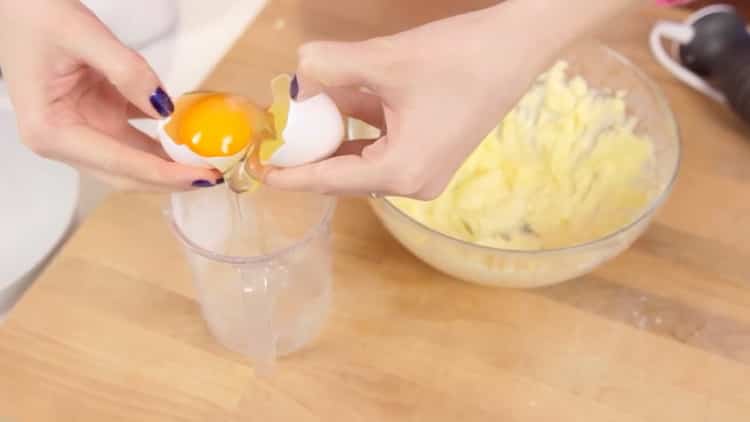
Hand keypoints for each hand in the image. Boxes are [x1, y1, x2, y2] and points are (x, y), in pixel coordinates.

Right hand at [0, 0, 221, 190]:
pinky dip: (161, 139)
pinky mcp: (94, 117)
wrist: (16, 2)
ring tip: (207, 163)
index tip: (200, 175)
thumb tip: (164, 108)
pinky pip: (133, 136)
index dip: (164, 172)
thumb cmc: (34, 15)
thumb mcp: (84, 35)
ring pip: (132, 160)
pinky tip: (189, 138)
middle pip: (126, 174)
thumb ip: (127, 72)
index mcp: (51, 131)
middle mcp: (62, 140)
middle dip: (170, 178)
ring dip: (168, 163)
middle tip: (213, 176)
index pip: (119, 162)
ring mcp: (79, 130)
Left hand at [266, 0, 637, 198]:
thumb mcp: (385, 60)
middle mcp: (414, 183)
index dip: (291, 175)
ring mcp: (426, 172)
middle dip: (310, 153)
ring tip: (303, 118)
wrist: (517, 47)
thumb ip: (330, 66)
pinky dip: (361, 131)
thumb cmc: (460, 57)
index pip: (330, 180)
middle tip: (277, 135)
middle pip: (345, 174)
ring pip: (364, 160)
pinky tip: (343, 104)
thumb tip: (296, 71)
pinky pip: (384, 149)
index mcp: (402, 172)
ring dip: (335, 139)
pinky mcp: (433, 155)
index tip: (259, 169)